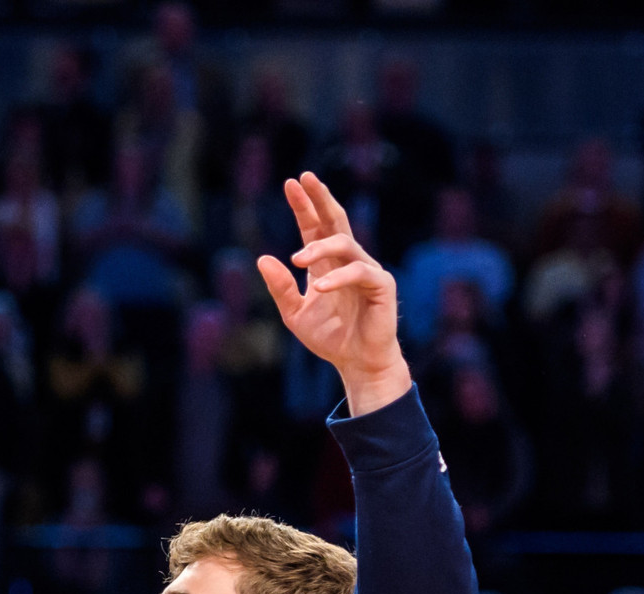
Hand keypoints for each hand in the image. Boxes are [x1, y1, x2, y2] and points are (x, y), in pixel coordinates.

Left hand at [256, 172, 410, 416]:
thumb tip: (262, 258)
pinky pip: (359, 272)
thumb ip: (280, 288)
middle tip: (305, 179)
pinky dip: (339, 278)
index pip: (314, 226)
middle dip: (320, 198)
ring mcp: (366, 270)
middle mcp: (347, 260)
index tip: (291, 183)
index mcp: (326, 263)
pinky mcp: (382, 285)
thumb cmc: (330, 337)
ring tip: (298, 259)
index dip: (304, 205)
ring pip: (345, 244)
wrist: (357, 363)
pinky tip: (320, 288)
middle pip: (335, 220)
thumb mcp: (295, 314)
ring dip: (320, 247)